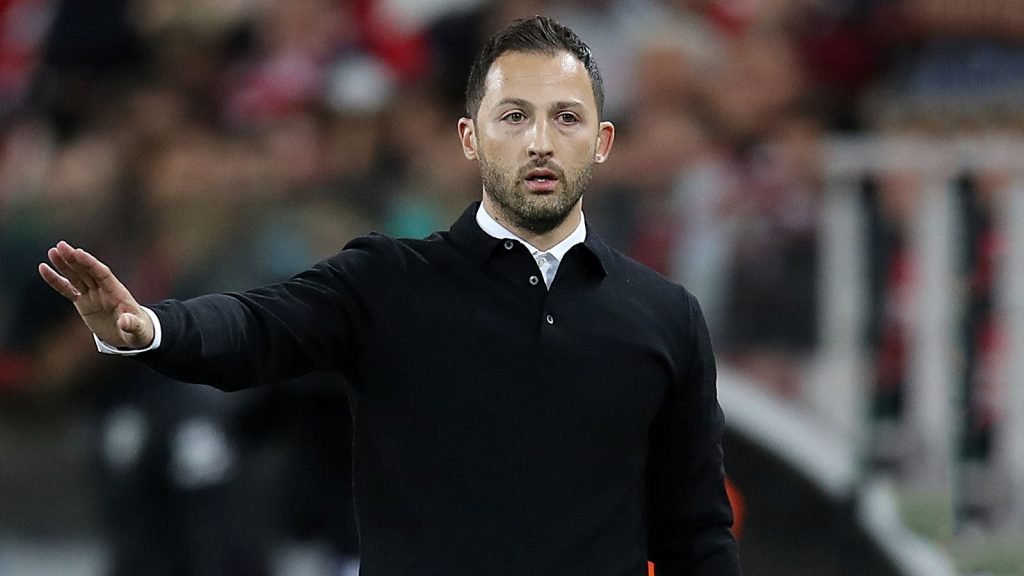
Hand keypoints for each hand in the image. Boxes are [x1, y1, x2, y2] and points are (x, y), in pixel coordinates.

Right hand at [38, 241, 153, 349]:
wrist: (132, 334)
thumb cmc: (139, 330)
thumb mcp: (138, 329)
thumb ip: (132, 324)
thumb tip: (124, 322)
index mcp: (118, 292)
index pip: (102, 273)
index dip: (90, 263)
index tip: (78, 252)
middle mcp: (104, 290)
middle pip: (87, 271)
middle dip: (75, 259)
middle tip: (61, 245)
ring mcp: (93, 294)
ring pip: (76, 277)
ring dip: (64, 265)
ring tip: (52, 252)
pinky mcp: (84, 302)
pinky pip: (67, 289)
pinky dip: (56, 281)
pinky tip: (44, 269)